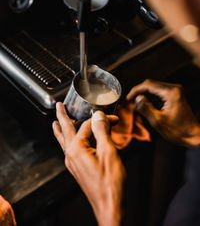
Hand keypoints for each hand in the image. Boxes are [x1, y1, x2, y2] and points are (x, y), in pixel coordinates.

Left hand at [53, 102, 126, 225]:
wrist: (110, 206)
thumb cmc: (110, 183)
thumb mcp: (109, 152)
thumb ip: (102, 131)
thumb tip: (98, 116)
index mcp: (77, 149)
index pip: (88, 126)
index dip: (102, 119)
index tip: (113, 119)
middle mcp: (71, 155)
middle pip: (65, 131)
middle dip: (62, 117)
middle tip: (58, 106)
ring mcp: (73, 163)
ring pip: (64, 141)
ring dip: (61, 130)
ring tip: (55, 123)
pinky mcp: (78, 169)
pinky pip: (69, 150)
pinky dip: (67, 141)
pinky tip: (69, 142)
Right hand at [127, 79, 199, 146]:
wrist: (193, 135)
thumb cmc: (178, 131)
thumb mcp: (158, 121)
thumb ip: (145, 108)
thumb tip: (136, 98)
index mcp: (171, 93)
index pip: (148, 85)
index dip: (136, 90)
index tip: (128, 98)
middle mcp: (175, 89)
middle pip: (151, 84)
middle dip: (139, 92)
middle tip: (131, 102)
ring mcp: (176, 91)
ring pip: (154, 87)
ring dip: (144, 94)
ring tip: (137, 105)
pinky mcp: (176, 95)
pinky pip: (159, 91)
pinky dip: (151, 96)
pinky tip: (146, 104)